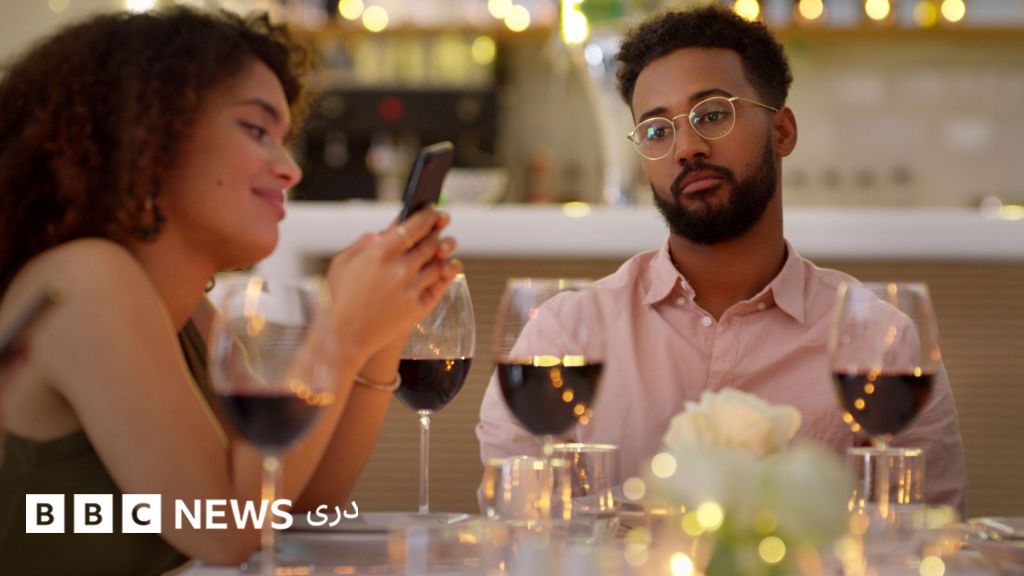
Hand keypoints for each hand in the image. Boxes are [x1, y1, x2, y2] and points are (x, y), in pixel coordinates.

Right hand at [325, 207, 461, 362]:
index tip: (432, 210)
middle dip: (438, 230)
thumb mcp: (342, 264)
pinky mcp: (418, 307)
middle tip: (442, 223)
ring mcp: (411, 288)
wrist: (345, 337)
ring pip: (439, 262)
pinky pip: (440, 284)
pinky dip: (448, 272)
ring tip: (446, 244)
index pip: (413, 226)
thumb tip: (383, 231)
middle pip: (430, 242)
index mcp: (379, 253)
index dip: (427, 215)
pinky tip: (448, 266)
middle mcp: (399, 269)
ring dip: (445, 249)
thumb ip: (363, 244)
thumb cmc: (341, 298)